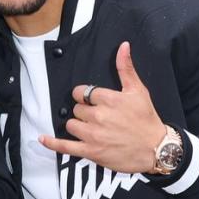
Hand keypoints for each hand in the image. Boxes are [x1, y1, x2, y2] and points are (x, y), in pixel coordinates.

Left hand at [40, 41, 165, 173]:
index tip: (93, 100)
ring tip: (93, 129)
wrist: (156, 149)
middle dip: (85, 112)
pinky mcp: (91, 151)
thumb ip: (126, 68)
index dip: (85, 96)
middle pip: (76, 109)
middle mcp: (99, 116)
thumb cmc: (147, 119)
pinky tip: (42, 138)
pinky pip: (65, 146)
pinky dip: (52, 143)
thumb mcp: (138, 91)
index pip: (82, 92)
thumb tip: (123, 46)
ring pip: (71, 125)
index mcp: (108, 99)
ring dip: (78, 126)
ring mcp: (93, 135)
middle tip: (100, 117)